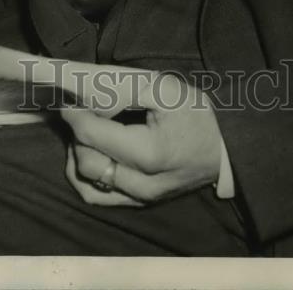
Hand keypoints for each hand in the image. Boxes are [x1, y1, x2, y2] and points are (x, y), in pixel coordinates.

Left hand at [61, 71, 221, 206]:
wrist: (225, 149)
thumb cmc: (197, 116)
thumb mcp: (167, 90)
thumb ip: (127, 88)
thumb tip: (89, 91)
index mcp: (149, 153)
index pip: (92, 134)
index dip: (74, 114)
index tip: (67, 98)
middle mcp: (142, 183)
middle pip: (86, 160)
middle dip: (75, 133)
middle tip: (78, 110)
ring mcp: (140, 198)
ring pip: (87, 182)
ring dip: (78, 154)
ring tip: (85, 131)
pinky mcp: (139, 203)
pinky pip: (97, 196)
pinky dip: (85, 175)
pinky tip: (90, 152)